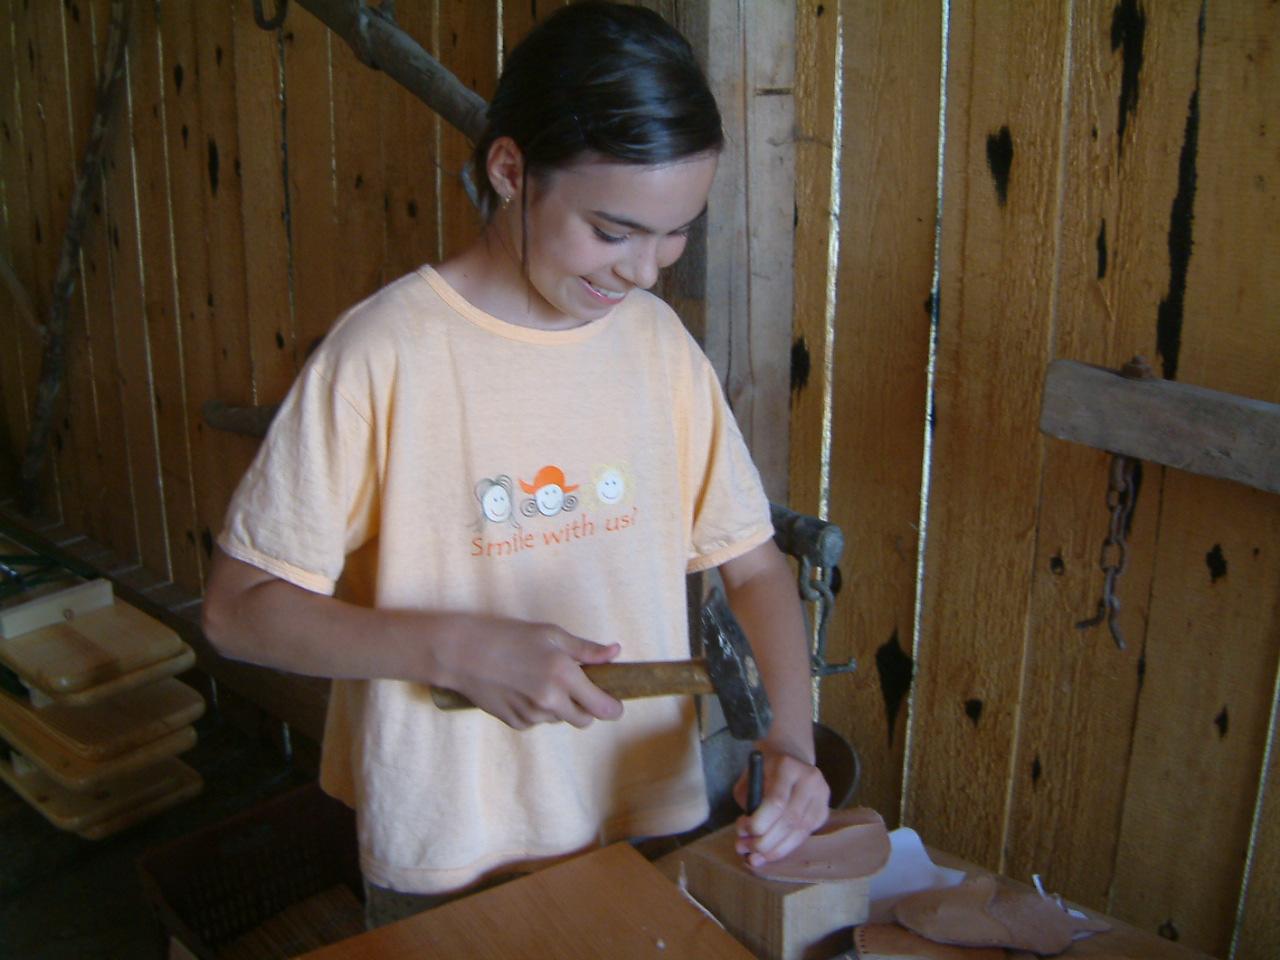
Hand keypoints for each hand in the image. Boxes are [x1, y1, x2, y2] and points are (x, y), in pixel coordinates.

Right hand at [430, 615, 623, 729]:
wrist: (462, 653)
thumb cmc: (507, 636)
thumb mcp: (550, 634)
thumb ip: (586, 649)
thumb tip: (615, 652)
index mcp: (564, 676)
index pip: (602, 707)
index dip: (613, 708)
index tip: (615, 704)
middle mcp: (551, 700)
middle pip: (584, 720)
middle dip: (586, 708)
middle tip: (576, 687)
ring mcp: (532, 715)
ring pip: (559, 719)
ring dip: (559, 706)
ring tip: (539, 680)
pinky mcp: (515, 723)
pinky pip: (537, 721)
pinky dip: (536, 709)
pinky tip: (522, 688)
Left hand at [732, 745, 829, 865]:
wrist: (791, 757)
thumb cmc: (765, 771)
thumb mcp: (749, 778)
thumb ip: (748, 803)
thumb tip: (747, 838)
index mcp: (787, 766)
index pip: (776, 802)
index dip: (758, 823)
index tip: (741, 831)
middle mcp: (809, 779)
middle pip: (789, 821)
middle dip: (763, 842)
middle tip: (743, 847)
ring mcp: (821, 795)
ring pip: (799, 833)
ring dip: (774, 850)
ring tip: (754, 855)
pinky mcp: (825, 810)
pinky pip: (805, 835)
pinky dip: (786, 847)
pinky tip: (770, 852)